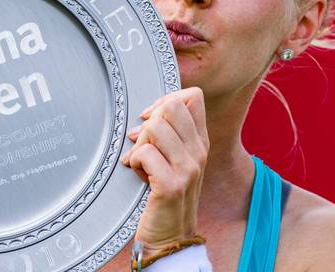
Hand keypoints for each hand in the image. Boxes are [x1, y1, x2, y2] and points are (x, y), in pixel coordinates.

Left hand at [120, 86, 208, 256]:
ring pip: (155, 127)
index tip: (152, 119)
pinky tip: (137, 173)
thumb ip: (167, 135)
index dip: (166, 99)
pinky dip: (134, 160)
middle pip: (172, 106)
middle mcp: (199, 152)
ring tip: (141, 161)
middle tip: (144, 142)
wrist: (170, 237)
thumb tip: (146, 116)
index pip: (193, 96)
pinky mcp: (171, 185)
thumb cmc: (165, 195)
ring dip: (140, 142)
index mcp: (200, 142)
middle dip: (150, 121)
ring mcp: (188, 169)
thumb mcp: (173, 160)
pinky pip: (144, 152)